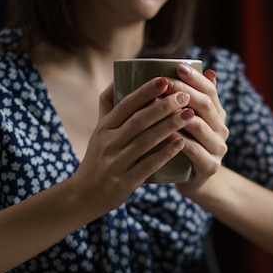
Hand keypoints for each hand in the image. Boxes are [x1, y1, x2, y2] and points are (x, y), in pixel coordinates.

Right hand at [71, 77, 193, 215]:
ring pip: (145, 141)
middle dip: (163, 106)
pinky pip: (147, 165)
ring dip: (169, 126)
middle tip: (185, 96)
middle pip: (138, 121)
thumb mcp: (99, 131)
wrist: (84, 195)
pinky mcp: (124, 182)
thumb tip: (118, 77)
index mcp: (103, 128)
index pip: (125, 105)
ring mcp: (115, 163)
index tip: (164, 80)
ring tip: (189, 115)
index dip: (145, 92)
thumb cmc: (98, 158)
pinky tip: (181, 143)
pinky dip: (165, 154)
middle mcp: (108, 143)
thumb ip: (108, 106)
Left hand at [167, 64, 228, 194]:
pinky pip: (194, 151)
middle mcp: (221, 130)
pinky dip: (180, 141)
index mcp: (217, 115)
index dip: (195, 78)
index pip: (210, 90)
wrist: (194, 182)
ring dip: (180, 115)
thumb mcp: (190, 121)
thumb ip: (191, 99)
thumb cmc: (185, 146)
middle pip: (205, 105)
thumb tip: (203, 70)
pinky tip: (165, 134)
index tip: (177, 66)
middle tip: (164, 83)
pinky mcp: (210, 167)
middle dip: (184, 91)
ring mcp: (218, 149)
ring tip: (161, 104)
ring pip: (200, 127)